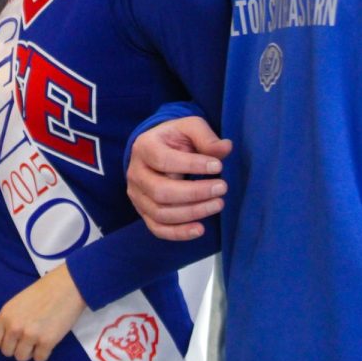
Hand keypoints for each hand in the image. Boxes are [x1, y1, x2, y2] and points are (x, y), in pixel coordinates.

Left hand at [0, 264, 85, 360]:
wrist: (67, 286)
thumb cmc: (43, 292)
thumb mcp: (18, 302)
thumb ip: (10, 319)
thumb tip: (7, 338)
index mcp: (5, 315)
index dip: (3, 341)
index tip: (12, 338)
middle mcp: (14, 327)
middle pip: (7, 352)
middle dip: (17, 347)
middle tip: (28, 338)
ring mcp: (30, 335)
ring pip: (21, 358)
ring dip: (30, 352)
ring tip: (38, 340)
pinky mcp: (47, 342)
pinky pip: (39, 359)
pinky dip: (44, 353)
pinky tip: (48, 340)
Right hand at [126, 116, 231, 239]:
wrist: (159, 150)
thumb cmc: (176, 138)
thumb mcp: (190, 127)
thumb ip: (206, 137)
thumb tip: (225, 149)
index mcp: (144, 147)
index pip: (163, 160)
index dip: (191, 165)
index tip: (218, 166)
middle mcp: (135, 173)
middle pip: (160, 191)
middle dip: (194, 193)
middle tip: (222, 188)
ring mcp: (137, 195)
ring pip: (160, 213)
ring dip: (192, 212)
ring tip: (218, 204)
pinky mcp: (143, 212)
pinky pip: (158, 228)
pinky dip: (179, 233)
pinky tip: (200, 229)